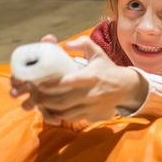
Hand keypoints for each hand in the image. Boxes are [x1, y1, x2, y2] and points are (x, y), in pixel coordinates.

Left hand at [10, 35, 146, 123]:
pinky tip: (52, 109)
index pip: (69, 82)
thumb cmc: (108, 69)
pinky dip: (59, 115)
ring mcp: (92, 106)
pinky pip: (71, 118)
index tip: (39, 83)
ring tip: (40, 102)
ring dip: (50, 109)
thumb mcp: (99, 53)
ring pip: (65, 112)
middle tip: (34, 95)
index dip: (52, 85)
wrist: (127, 88)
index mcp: (92, 76)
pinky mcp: (92, 115)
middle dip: (45, 99)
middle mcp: (92, 93)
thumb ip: (83, 43)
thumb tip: (65, 44)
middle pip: (63, 100)